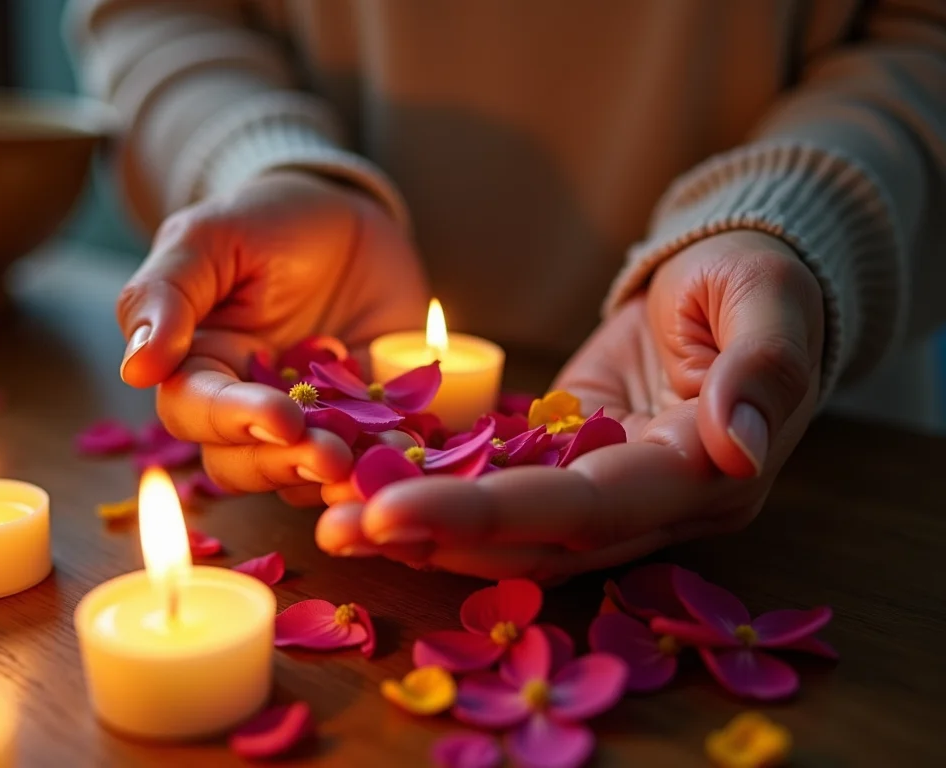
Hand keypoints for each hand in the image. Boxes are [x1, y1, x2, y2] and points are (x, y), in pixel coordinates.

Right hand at [117, 171, 427, 497]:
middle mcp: (243, 407)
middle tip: (330, 453)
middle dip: (283, 462)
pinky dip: (379, 463)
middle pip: (240, 461)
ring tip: (368, 463)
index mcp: (197, 366)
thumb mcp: (208, 237)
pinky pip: (361, 460)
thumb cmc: (265, 220)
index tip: (280, 419)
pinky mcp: (359, 425)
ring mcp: (304, 422)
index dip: (232, 422)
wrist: (346, 217)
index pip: (194, 411)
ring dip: (330, 475)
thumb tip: (136, 369)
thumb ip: (165, 295)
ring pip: (297, 474)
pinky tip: (406, 452)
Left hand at [316, 231, 824, 580]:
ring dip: (421, 530)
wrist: (734, 277)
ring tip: (331, 520)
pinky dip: (434, 492)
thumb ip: (762, 370)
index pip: (582, 510)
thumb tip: (738, 447)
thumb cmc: (760, 276)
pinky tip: (364, 486)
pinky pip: (496, 488)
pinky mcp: (567, 465)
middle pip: (530, 539)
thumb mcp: (769, 299)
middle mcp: (649, 508)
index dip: (487, 515)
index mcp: (701, 477)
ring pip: (505, 531)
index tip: (390, 512)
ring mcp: (604, 492)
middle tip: (334, 528)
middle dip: (431, 535)